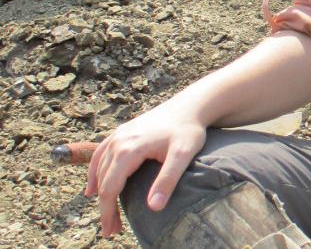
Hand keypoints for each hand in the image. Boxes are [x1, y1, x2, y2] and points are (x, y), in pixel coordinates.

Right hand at [84, 102, 205, 237]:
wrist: (190, 105)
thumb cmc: (188, 130)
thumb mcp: (183, 154)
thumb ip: (168, 179)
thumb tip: (153, 207)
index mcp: (128, 149)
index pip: (110, 188)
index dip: (108, 213)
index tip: (111, 232)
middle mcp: (118, 141)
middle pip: (103, 181)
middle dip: (105, 208)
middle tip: (112, 231)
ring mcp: (118, 134)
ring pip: (100, 168)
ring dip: (100, 192)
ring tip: (108, 214)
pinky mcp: (122, 131)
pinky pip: (101, 153)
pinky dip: (95, 172)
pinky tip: (93, 186)